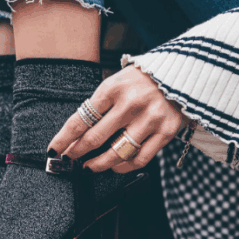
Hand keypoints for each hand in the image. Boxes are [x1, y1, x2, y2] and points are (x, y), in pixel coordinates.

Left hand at [48, 65, 188, 172]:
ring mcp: (150, 119)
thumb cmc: (144, 79)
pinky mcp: (166, 132)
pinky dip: (124, 167)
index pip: (81, 119)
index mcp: (113, 88)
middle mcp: (131, 104)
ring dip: (99, 164)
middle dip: (77, 152)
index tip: (54, 148)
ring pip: (117, 153)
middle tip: (70, 158)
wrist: (184, 72)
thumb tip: (78, 132)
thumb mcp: (118, 81)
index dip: (64, 138)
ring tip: (90, 166)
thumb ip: (101, 104)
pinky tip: (115, 166)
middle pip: (95, 138)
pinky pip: (140, 158)